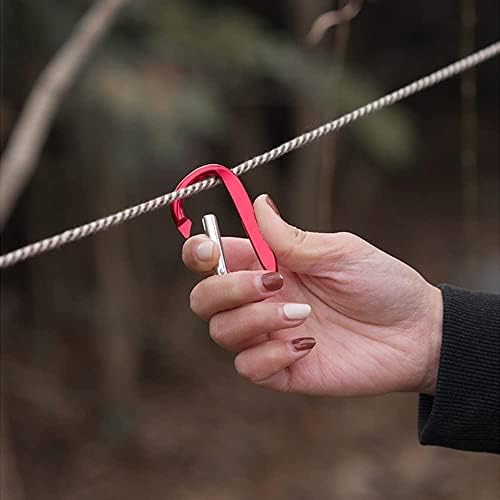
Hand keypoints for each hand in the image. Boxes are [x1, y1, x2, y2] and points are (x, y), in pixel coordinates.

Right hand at [182, 195, 442, 396]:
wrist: (415, 332)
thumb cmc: (380, 283)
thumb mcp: (338, 251)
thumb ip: (289, 236)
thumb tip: (257, 202)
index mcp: (267, 264)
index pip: (211, 258)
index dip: (197, 252)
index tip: (209, 251)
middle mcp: (259, 300)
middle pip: (203, 299)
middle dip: (227, 289)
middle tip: (273, 282)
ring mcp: (268, 335)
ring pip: (221, 332)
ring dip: (256, 319)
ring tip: (303, 313)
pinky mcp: (281, 370)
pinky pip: (247, 367)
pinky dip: (270, 354)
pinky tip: (308, 344)